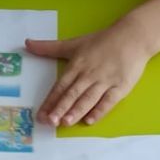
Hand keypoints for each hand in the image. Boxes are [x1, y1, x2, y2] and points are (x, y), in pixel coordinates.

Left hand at [26, 22, 151, 127]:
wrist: (133, 37)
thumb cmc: (102, 41)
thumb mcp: (74, 43)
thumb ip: (49, 47)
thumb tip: (27, 43)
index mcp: (77, 65)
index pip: (60, 86)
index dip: (50, 101)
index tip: (40, 114)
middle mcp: (89, 74)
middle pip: (72, 93)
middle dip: (60, 108)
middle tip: (50, 122)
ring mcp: (105, 81)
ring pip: (88, 98)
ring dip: (77, 110)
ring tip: (66, 123)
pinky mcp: (121, 86)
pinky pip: (108, 101)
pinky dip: (99, 110)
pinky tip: (90, 120)